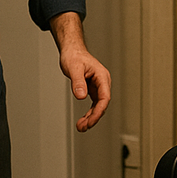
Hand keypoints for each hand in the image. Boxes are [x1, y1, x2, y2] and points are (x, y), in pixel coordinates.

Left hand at [50, 13, 111, 131]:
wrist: (72, 50)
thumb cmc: (74, 56)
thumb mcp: (74, 68)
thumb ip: (78, 82)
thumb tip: (81, 96)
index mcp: (102, 76)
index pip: (105, 97)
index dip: (98, 111)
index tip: (91, 121)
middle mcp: (102, 82)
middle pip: (102, 104)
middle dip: (94, 117)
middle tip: (83, 127)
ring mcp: (98, 86)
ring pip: (98, 106)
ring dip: (91, 117)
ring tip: (81, 127)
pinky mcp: (92, 88)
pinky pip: (93, 104)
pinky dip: (89, 112)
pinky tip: (83, 120)